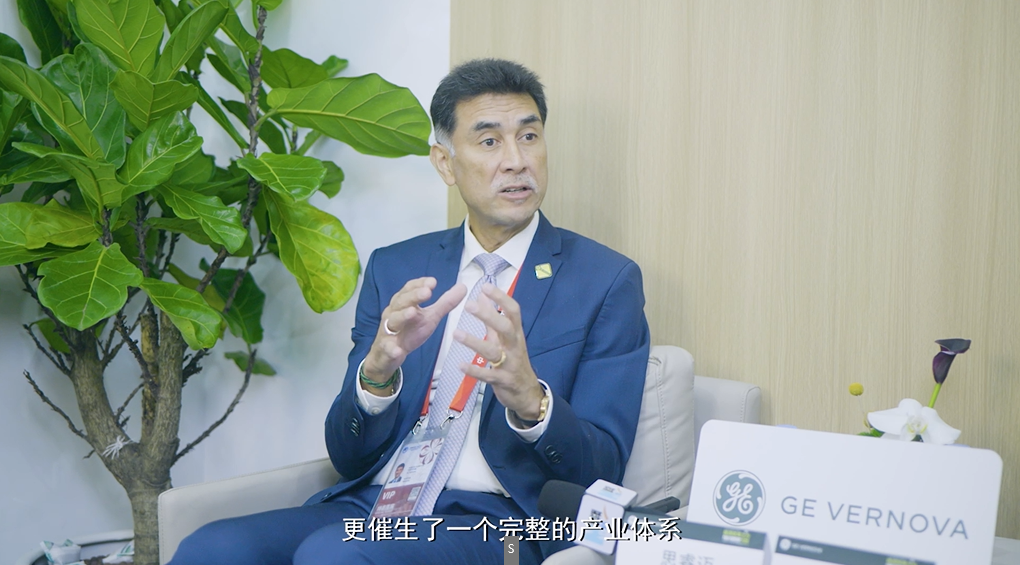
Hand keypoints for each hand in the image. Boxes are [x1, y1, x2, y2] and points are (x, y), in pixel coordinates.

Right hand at [363, 278, 466, 385]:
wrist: (388, 355)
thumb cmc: (409, 331)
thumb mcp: (430, 317)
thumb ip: (445, 303)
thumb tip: (463, 287)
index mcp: (403, 303)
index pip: (409, 289)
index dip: (420, 284)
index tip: (433, 282)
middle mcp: (394, 313)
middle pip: (402, 301)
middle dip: (414, 296)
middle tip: (427, 292)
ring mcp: (388, 331)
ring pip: (393, 321)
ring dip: (402, 316)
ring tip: (413, 313)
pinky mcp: (386, 348)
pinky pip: (387, 348)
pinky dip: (392, 349)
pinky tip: (398, 351)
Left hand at [454, 283, 544, 419]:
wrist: (527, 393)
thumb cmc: (513, 360)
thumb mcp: (506, 339)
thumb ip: (494, 318)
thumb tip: (485, 296)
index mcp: (515, 333)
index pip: (513, 311)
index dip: (501, 298)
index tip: (486, 287)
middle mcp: (514, 346)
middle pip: (505, 328)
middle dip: (489, 316)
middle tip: (470, 305)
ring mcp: (509, 364)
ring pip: (493, 351)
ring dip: (474, 342)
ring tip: (456, 333)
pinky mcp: (502, 380)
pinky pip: (488, 375)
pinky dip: (475, 371)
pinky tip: (460, 365)